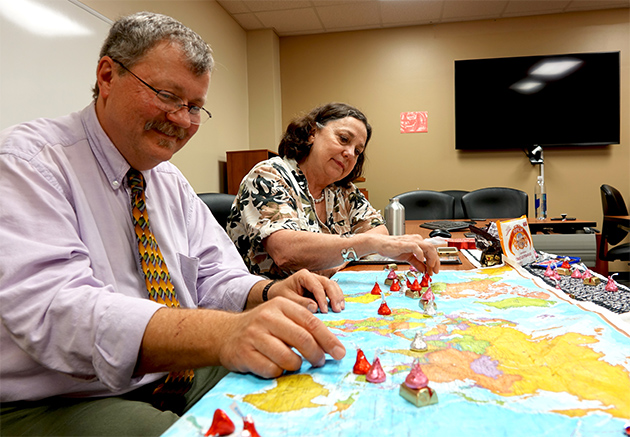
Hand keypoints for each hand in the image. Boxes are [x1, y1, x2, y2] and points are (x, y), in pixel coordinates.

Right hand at [219, 297, 345, 377]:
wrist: (225, 333)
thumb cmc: (261, 328)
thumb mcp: (280, 316)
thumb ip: (303, 323)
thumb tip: (331, 342)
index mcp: (281, 305)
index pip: (311, 322)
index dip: (328, 339)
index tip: (340, 353)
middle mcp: (267, 317)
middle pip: (303, 339)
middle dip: (316, 355)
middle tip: (320, 362)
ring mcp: (254, 335)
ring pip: (288, 358)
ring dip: (296, 365)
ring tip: (292, 363)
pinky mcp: (244, 353)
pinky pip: (272, 370)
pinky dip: (277, 372)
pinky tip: (273, 366)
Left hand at [269, 269, 344, 312]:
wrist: (278, 293)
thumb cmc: (281, 294)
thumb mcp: (287, 299)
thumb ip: (300, 302)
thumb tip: (315, 307)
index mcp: (303, 276)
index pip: (316, 286)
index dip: (322, 298)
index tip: (324, 310)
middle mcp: (312, 276)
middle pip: (328, 283)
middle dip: (334, 296)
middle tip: (337, 310)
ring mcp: (318, 281)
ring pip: (332, 285)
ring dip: (338, 297)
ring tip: (340, 309)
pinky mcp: (321, 288)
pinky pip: (332, 290)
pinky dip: (337, 298)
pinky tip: (339, 306)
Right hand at [376, 234, 439, 274]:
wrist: (380, 244)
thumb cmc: (392, 248)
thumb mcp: (407, 257)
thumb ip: (416, 263)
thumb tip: (424, 270)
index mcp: (418, 243)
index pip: (431, 251)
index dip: (435, 262)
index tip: (434, 271)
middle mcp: (417, 240)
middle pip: (432, 249)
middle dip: (435, 261)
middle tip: (434, 271)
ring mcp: (412, 241)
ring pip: (428, 247)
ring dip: (431, 258)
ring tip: (430, 267)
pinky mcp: (405, 243)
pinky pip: (416, 247)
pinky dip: (421, 254)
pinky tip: (421, 260)